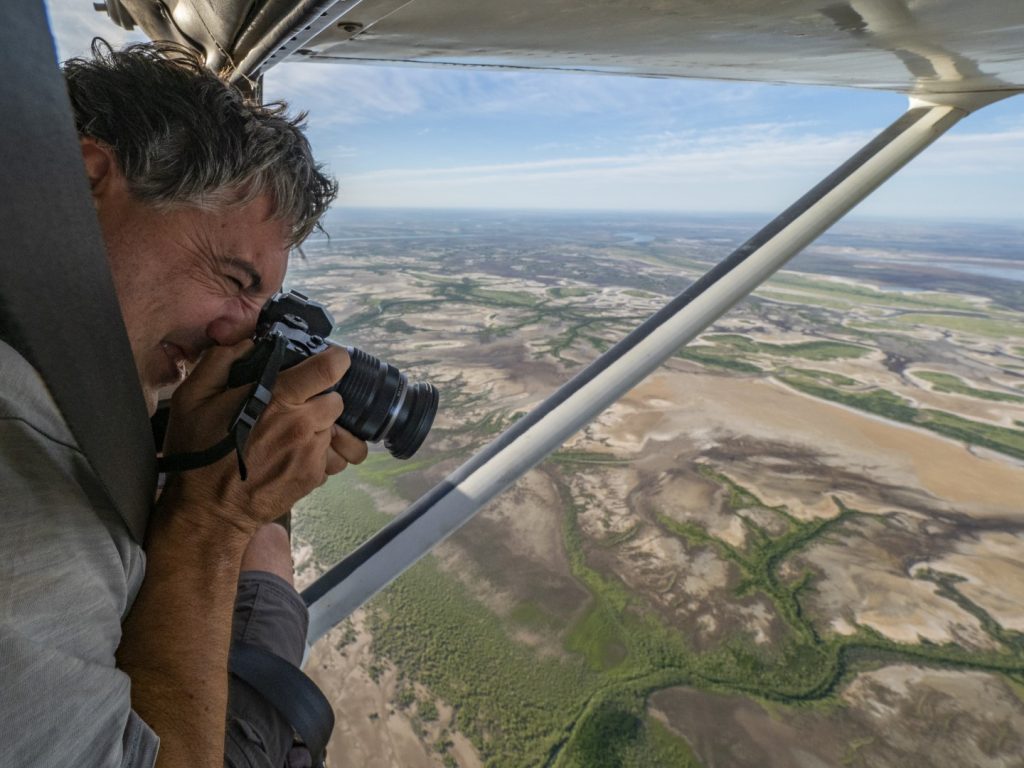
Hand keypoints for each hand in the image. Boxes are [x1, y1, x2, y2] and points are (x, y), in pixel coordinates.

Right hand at [161, 340, 367, 533]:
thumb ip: (222, 360)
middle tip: (295, 404)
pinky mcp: (315, 476)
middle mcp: (302, 425)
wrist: (209, 511)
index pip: (329, 368)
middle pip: (336, 399)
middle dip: (320, 397)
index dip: (334, 360)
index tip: (329, 360)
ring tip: (290, 434)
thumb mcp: (193, 398)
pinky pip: (330, 455)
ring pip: (335, 428)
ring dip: (319, 427)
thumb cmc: (198, 454)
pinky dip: (317, 452)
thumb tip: (250, 342)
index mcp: (277, 399)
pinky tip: (291, 455)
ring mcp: (312, 454)